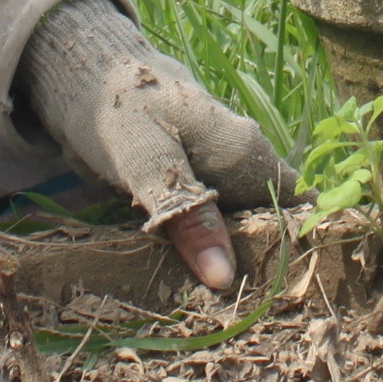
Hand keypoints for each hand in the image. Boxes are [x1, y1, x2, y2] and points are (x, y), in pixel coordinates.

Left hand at [16, 0, 292, 293]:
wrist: (84, 72)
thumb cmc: (117, 111)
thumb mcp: (146, 164)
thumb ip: (186, 215)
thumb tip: (225, 278)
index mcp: (246, 151)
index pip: (298, 212)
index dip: (294, 253)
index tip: (275, 296)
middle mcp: (246, 157)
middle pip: (269, 222)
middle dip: (257, 264)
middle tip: (237, 310)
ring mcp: (224, 165)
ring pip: (241, 222)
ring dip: (228, 257)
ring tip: (215, 304)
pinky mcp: (200, 174)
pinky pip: (215, 216)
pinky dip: (206, 243)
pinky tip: (191, 271)